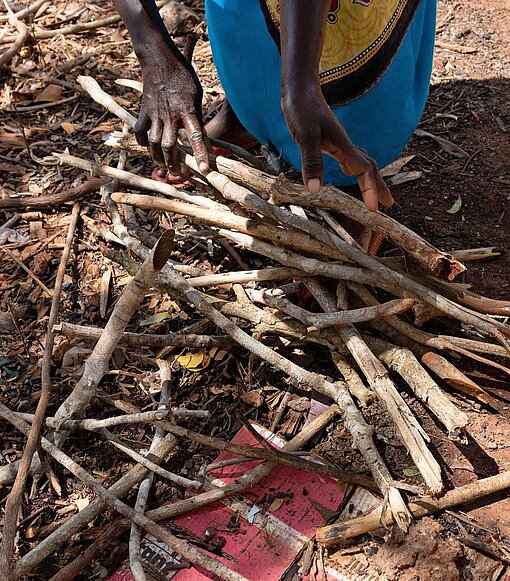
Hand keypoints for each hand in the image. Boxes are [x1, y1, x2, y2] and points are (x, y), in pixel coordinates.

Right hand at [135, 45, 208, 172]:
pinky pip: (140, 130)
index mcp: (188, 110)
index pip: (196, 136)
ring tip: (163, 168)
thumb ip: (197, 116)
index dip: (201, 154)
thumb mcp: (197, 95)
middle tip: (180, 176)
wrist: (159, 59)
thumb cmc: (183, 76)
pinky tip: (147, 147)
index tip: (204, 170)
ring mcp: (155, 113)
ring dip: (158, 158)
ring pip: (154, 143)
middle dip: (174, 164)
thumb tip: (203, 138)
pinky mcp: (144, 110)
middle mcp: (170, 114)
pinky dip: (142, 141)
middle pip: (170, 146)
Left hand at [281, 85, 392, 210]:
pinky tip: (349, 173)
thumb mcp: (305, 136)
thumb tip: (315, 190)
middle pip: (369, 168)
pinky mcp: (330, 140)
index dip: (370, 190)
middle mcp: (345, 145)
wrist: (299, 88)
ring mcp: (338, 142)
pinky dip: (354, 169)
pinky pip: (349, 158)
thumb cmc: (302, 108)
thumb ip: (311, 161)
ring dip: (369, 179)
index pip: (364, 170)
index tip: (374, 209)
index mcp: (343, 145)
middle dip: (379, 186)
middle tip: (389, 204)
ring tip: (375, 194)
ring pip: (360, 163)